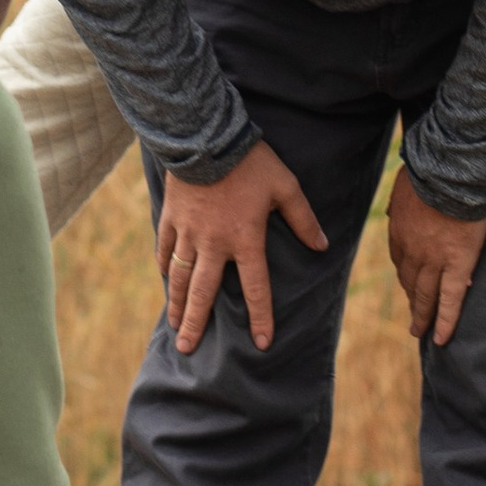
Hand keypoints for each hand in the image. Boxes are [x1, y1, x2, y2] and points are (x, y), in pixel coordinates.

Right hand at [158, 143, 328, 353]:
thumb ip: (302, 219)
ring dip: (176, 304)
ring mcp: (189, 232)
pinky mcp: (171, 217)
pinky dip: (163, 266)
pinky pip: (165, 248)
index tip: (261, 343)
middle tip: (187, 349)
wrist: (206, 137)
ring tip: (173, 326)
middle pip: (204, 293)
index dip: (261, 317)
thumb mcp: (286, 186)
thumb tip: (322, 245)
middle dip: (196, 324)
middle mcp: (214, 244)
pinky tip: (163, 279)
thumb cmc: (251, 162)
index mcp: (245, 240)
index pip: (256, 288)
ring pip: (178, 276)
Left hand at [386, 178, 485, 345]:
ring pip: (425, 295)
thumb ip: (400, 200)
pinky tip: (442, 338)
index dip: (405, 272)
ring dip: (422, 315)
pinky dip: (446, 321)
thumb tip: (396, 209)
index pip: (400, 257)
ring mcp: (434, 261)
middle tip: (412, 316)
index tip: (409, 281)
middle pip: (409, 280)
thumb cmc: (430, 171)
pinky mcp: (458, 265)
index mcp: (400, 230)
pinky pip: (451, 300)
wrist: (450, 174)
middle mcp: (412, 250)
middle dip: (410, 299)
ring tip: (421, 330)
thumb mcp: (404, 184)